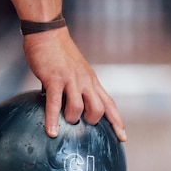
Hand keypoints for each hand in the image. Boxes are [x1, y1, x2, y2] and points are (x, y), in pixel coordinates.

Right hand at [23, 26, 126, 141]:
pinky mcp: (54, 79)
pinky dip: (53, 119)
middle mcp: (85, 82)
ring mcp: (71, 80)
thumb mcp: (76, 71)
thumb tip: (68, 106)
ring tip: (64, 121)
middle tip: (82, 124)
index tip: (122, 137)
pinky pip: (55, 103)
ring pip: (79, 107)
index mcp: (91, 81)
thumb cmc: (59, 54)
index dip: (117, 122)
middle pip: (99, 109)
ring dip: (72, 119)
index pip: (109, 104)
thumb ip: (76, 88)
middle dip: (93, 121)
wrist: (48, 33)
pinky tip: (51, 132)